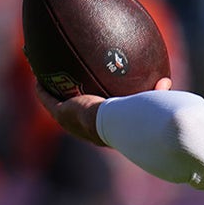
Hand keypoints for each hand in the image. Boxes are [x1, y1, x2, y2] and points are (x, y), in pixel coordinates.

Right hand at [35, 77, 172, 146]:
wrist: (119, 123)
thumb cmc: (137, 118)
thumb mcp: (148, 103)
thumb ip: (155, 92)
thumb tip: (166, 80)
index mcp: (103, 128)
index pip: (95, 119)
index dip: (91, 108)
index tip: (90, 101)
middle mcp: (85, 128)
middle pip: (74, 114)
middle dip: (68, 102)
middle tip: (66, 89)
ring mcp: (72, 122)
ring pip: (56, 106)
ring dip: (50, 94)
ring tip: (45, 80)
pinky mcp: (62, 114)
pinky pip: (47, 99)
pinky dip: (42, 89)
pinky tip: (37, 76)